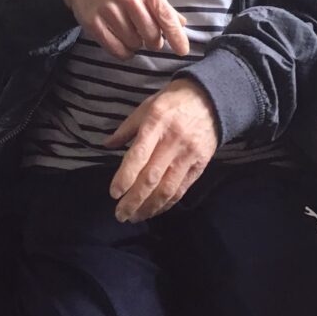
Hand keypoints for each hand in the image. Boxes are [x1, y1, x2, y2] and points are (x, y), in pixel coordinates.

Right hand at [60, 0, 188, 61]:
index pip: (165, 15)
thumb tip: (181, 24)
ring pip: (134, 43)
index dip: (176, 36)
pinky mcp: (94, 23)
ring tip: (130, 32)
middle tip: (148, 36)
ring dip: (136, 44)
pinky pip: (117, 50)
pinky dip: (124, 52)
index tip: (183, 50)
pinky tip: (122, 42)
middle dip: (153, 41)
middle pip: (151, 34)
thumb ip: (161, 5)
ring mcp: (109, 9)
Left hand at [104, 79, 218, 221]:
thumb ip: (127, 128)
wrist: (209, 99)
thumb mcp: (147, 106)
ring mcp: (188, 154)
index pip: (138, 155)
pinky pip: (182, 189)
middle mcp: (173, 140)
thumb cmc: (172, 102)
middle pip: (152, 177)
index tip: (114, 193)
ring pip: (167, 188)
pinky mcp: (200, 164)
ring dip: (149, 207)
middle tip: (120, 214)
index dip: (125, 177)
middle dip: (134, 200)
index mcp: (156, 122)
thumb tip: (107, 146)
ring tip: (135, 217)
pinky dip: (167, 203)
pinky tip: (155, 210)